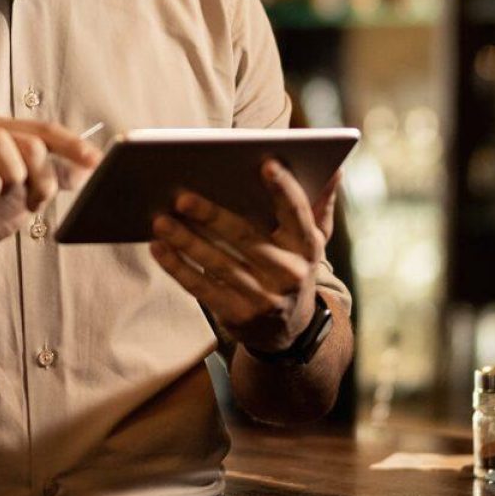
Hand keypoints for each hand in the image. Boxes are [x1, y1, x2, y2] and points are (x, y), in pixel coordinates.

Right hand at [0, 117, 101, 275]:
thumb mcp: (24, 196)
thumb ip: (53, 178)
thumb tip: (89, 166)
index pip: (43, 129)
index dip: (72, 144)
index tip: (96, 161)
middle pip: (29, 140)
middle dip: (42, 177)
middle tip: (35, 203)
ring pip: (0, 144)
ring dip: (15, 178)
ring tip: (9, 198)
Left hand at [149, 159, 339, 353]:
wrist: (290, 332)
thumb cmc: (293, 267)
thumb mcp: (312, 241)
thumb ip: (319, 204)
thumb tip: (336, 168)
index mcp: (307, 247)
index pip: (298, 213)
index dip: (284, 188)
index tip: (264, 163)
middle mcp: (289, 273)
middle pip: (247, 238)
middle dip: (212, 216)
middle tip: (181, 196)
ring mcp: (264, 298)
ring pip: (218, 264)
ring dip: (186, 241)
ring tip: (159, 219)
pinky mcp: (238, 316)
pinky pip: (202, 288)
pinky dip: (177, 267)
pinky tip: (158, 248)